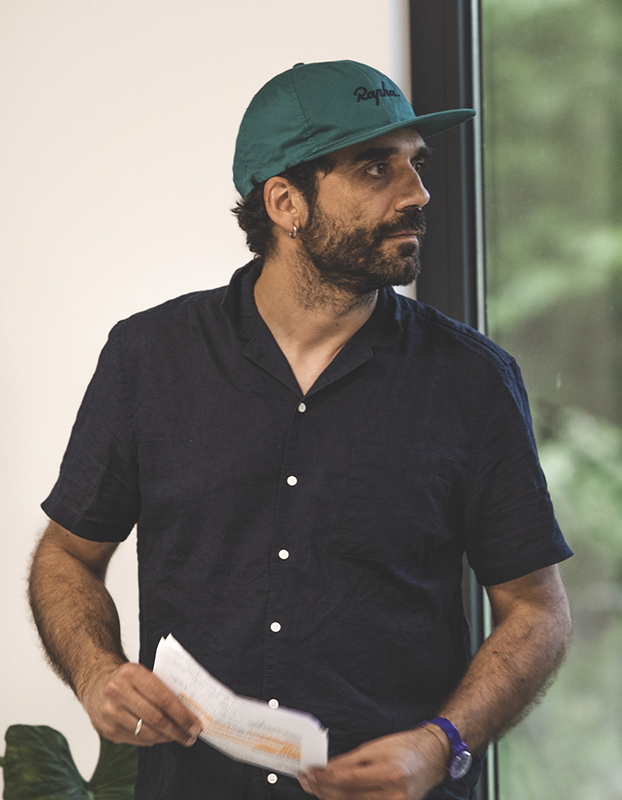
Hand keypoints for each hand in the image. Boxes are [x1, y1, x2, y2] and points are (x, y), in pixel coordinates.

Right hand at [80, 661, 201, 746]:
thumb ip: (162, 687)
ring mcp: (110, 713)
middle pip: (156, 718)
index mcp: (132, 673)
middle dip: (177, 730)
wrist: (95, 682)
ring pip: (146, 732)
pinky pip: (135, 740)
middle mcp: (118, 692)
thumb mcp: (143, 673)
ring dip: (166, 738)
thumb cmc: (126, 678)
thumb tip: (188, 710)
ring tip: (178, 737)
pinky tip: (160, 737)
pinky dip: (151, 740)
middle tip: (191, 736)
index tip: (195, 724)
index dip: (181, 715)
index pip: (163, 698)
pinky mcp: (106, 729)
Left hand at [298, 727, 448, 799]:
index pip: (348, 780)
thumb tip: (326, 768)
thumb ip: (350, 760)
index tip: (309, 772)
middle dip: (323, 789)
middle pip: (348, 797)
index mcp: (390, 773)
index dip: (325, 778)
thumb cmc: (405, 746)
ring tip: (315, 788)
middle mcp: (394, 794)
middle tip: (307, 780)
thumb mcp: (376, 747)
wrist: (433, 756)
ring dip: (331, 797)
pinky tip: (334, 796)